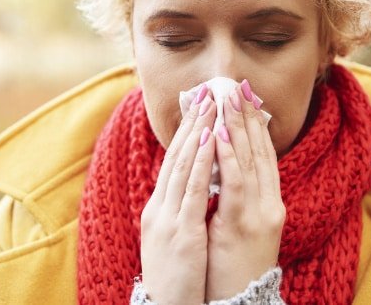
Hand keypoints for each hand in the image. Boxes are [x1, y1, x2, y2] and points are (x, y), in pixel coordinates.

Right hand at [140, 87, 217, 304]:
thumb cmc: (174, 277)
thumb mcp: (173, 237)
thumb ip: (180, 211)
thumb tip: (193, 189)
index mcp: (159, 208)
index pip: (173, 161)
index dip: (187, 132)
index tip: (200, 106)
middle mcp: (159, 207)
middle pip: (176, 156)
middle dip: (193, 123)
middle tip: (207, 93)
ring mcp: (168, 218)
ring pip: (183, 165)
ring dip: (198, 132)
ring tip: (211, 105)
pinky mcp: (181, 231)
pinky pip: (193, 190)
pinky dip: (201, 162)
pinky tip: (210, 140)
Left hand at [205, 81, 284, 300]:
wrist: (239, 300)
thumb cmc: (234, 265)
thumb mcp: (240, 225)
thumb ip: (238, 197)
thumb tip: (223, 168)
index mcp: (269, 203)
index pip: (264, 155)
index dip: (254, 125)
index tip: (243, 98)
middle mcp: (270, 203)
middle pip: (260, 151)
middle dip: (247, 117)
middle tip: (236, 86)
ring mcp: (260, 213)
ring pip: (250, 161)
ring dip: (238, 127)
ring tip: (228, 99)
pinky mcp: (243, 224)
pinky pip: (236, 184)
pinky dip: (229, 157)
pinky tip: (222, 135)